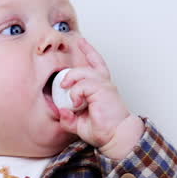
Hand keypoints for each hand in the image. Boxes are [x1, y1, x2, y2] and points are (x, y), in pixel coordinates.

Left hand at [57, 37, 143, 158]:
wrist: (116, 136)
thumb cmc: (103, 130)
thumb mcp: (79, 124)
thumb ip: (68, 118)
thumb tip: (60, 111)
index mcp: (101, 87)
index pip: (95, 63)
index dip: (89, 51)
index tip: (81, 41)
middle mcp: (104, 83)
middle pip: (87, 65)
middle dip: (73, 71)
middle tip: (63, 85)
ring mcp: (104, 85)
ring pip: (82, 73)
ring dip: (72, 83)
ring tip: (71, 98)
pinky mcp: (103, 89)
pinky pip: (83, 85)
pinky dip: (76, 93)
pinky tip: (77, 103)